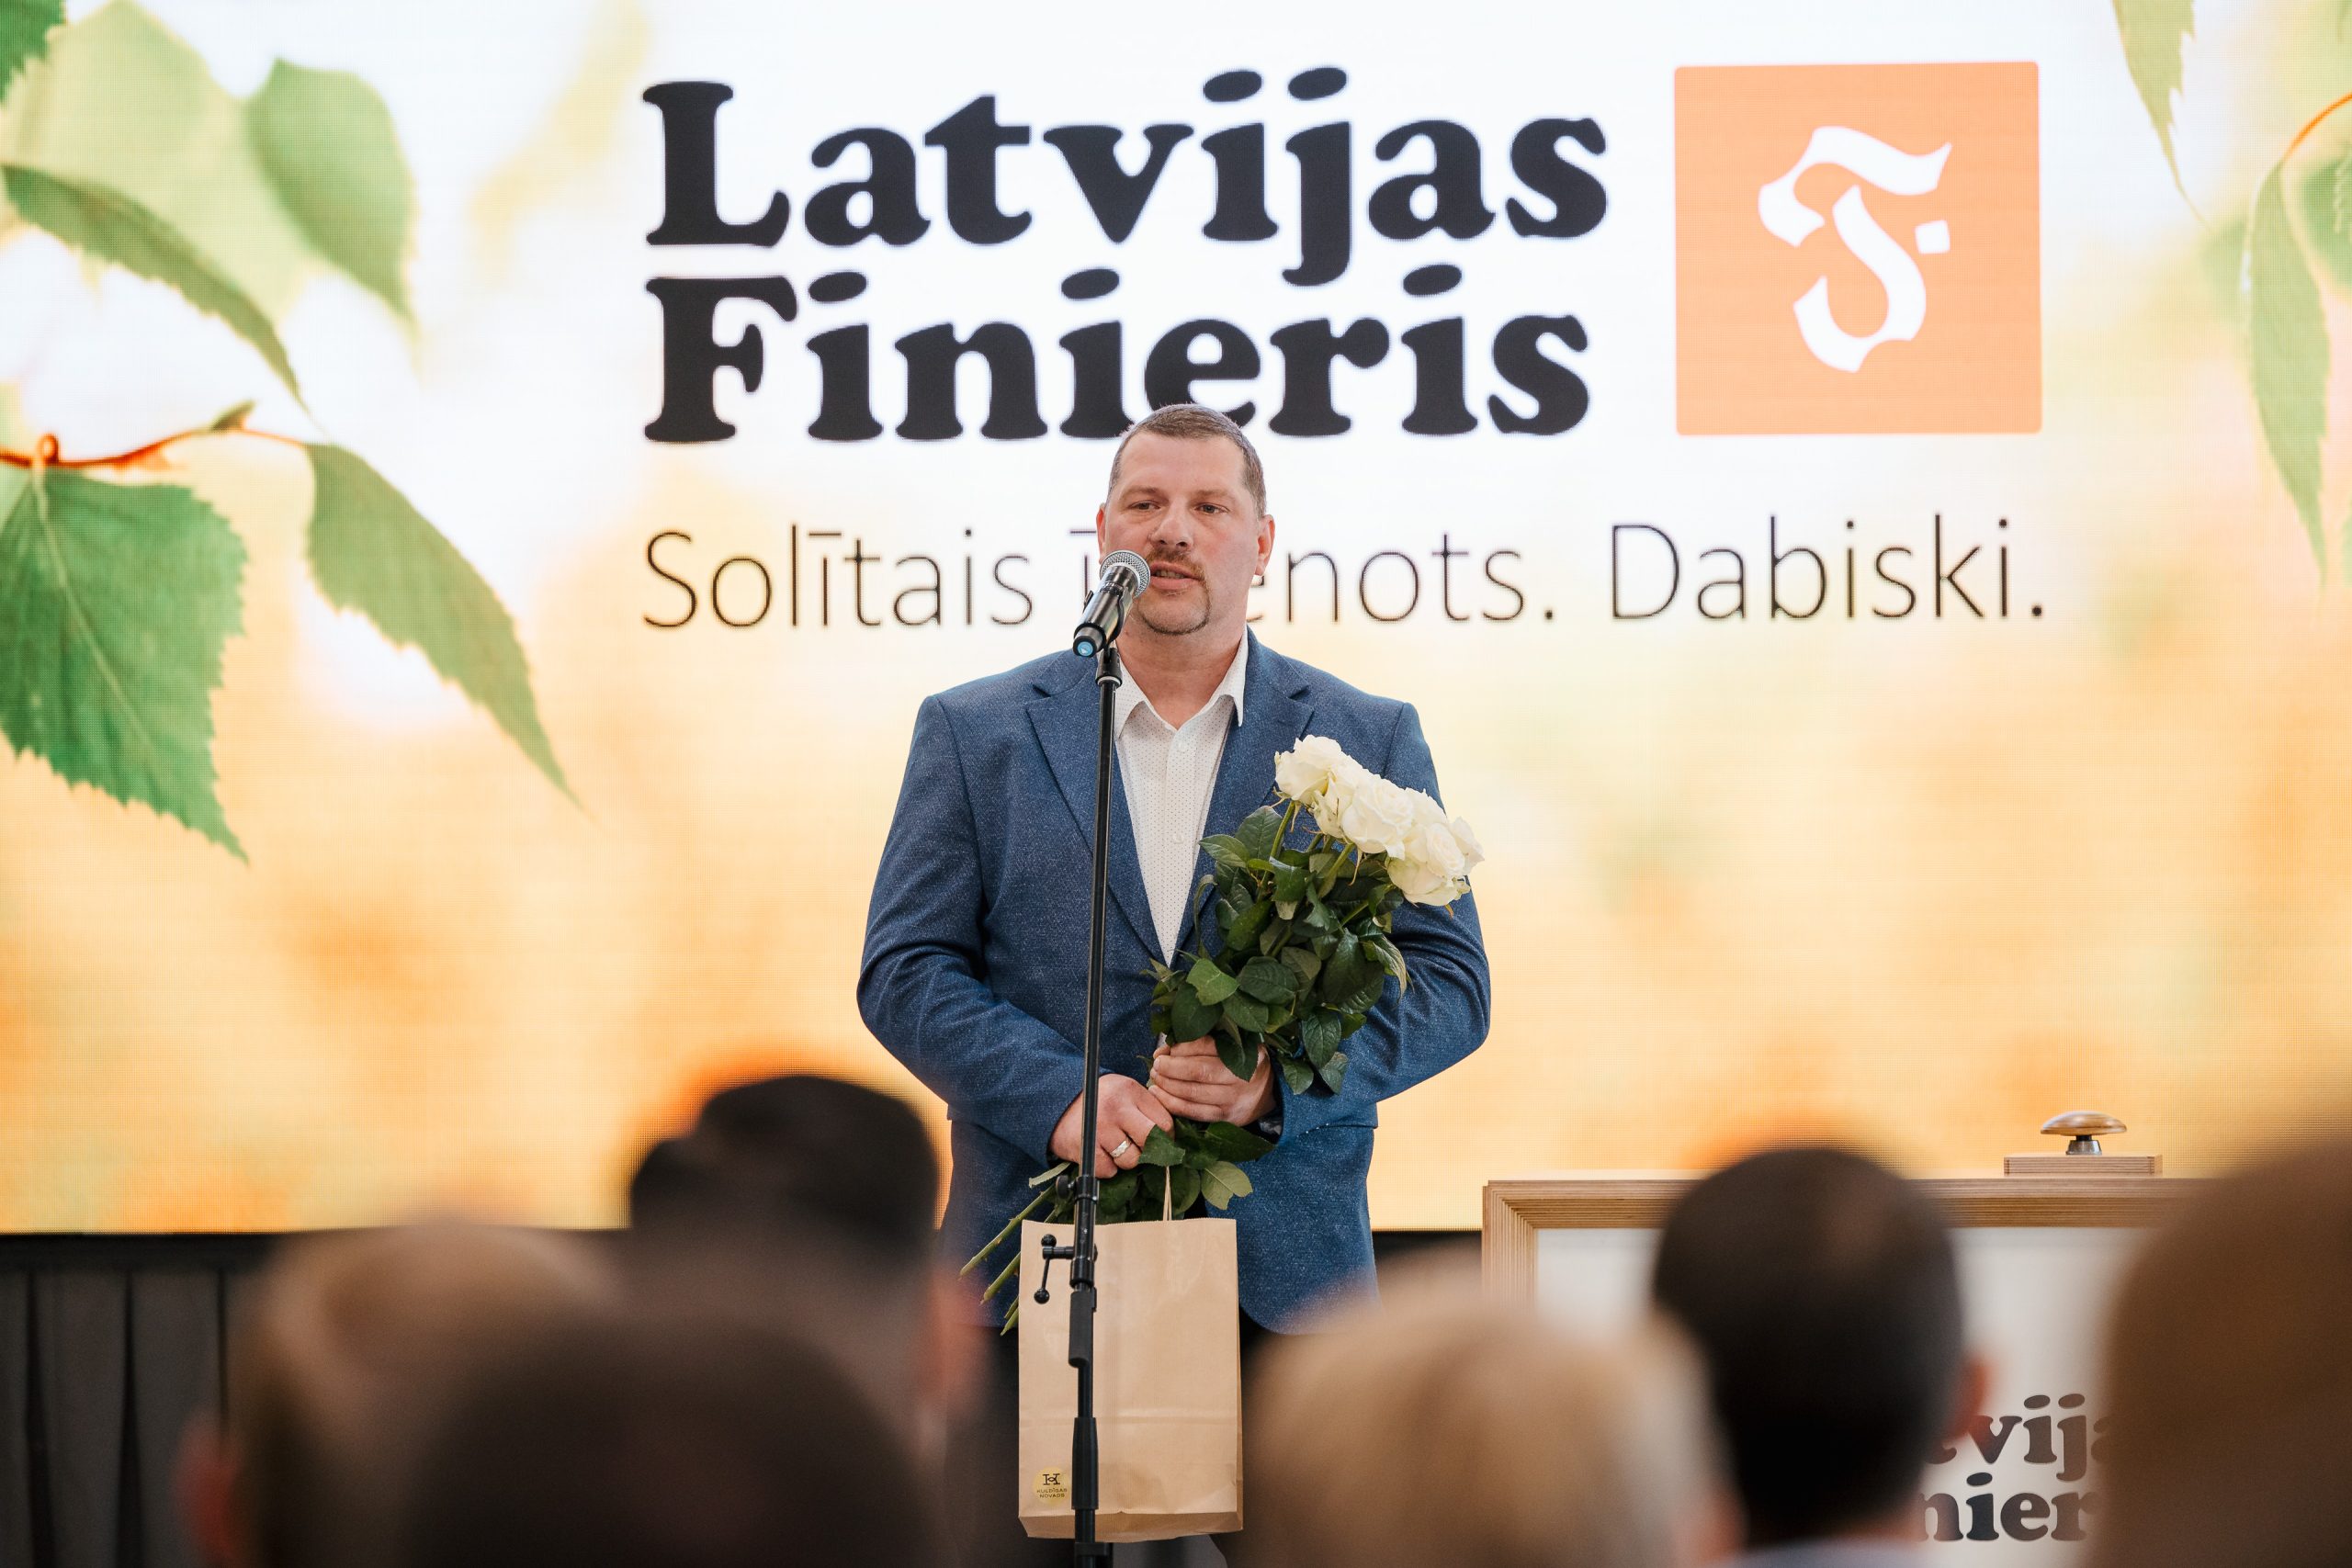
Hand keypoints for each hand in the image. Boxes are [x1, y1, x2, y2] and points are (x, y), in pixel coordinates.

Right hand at [1049, 1074, 1176, 1177]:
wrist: (1053, 1101)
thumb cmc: (1097, 1100)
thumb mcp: (1122, 1091)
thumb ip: (1145, 1106)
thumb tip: (1171, 1137)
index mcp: (1130, 1091)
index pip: (1164, 1122)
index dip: (1165, 1136)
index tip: (1159, 1141)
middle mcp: (1117, 1108)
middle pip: (1151, 1141)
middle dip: (1149, 1150)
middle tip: (1140, 1148)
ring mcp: (1101, 1129)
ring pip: (1131, 1160)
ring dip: (1126, 1160)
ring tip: (1114, 1148)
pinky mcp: (1086, 1148)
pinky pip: (1109, 1170)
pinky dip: (1107, 1168)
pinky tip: (1100, 1153)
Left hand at [1148, 1036, 1275, 1125]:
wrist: (1268, 1094)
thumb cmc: (1243, 1065)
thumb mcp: (1232, 1047)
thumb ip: (1202, 1045)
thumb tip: (1165, 1050)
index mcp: (1244, 1053)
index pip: (1206, 1047)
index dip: (1180, 1048)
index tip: (1164, 1050)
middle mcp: (1240, 1077)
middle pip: (1197, 1071)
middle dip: (1170, 1068)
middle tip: (1156, 1065)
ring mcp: (1233, 1100)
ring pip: (1192, 1093)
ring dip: (1167, 1085)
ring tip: (1154, 1078)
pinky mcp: (1225, 1118)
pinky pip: (1193, 1112)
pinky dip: (1172, 1104)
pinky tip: (1159, 1095)